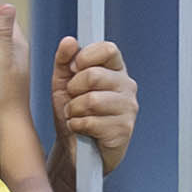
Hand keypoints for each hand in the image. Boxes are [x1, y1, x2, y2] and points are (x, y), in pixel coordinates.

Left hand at [49, 34, 137, 172]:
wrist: (75, 150)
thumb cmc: (74, 114)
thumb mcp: (63, 84)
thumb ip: (63, 61)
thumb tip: (69, 41)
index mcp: (115, 70)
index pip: (108, 49)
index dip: (86, 57)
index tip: (74, 69)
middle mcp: (126, 86)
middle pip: (94, 75)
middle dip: (73, 89)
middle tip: (73, 99)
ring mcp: (128, 108)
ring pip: (91, 100)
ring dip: (74, 110)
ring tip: (76, 115)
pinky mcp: (124, 130)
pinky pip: (91, 122)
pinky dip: (77, 126)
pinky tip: (81, 129)